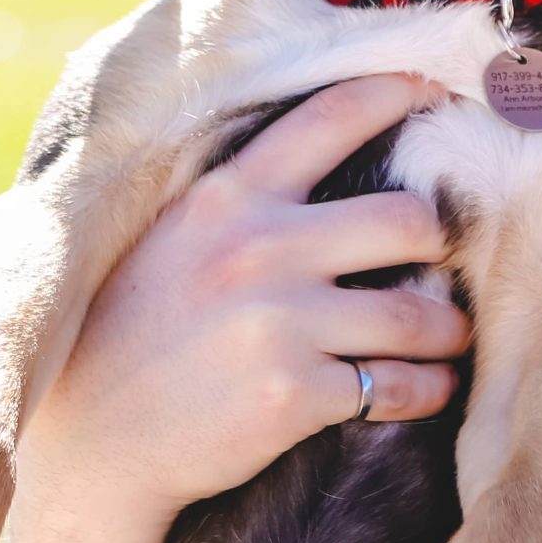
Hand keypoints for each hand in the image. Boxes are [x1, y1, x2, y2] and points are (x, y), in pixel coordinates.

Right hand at [0, 72, 472, 542]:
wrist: (92, 448)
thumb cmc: (129, 337)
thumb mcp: (171, 240)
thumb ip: (241, 203)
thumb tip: (327, 166)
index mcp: (226, 198)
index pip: (332, 118)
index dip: (399, 94)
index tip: (436, 94)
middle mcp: (259, 249)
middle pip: (408, 220)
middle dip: (440, 244)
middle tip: (445, 260)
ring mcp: (280, 323)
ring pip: (418, 314)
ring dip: (447, 329)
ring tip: (448, 336)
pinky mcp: (295, 395)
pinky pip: (396, 386)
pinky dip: (427, 390)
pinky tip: (432, 388)